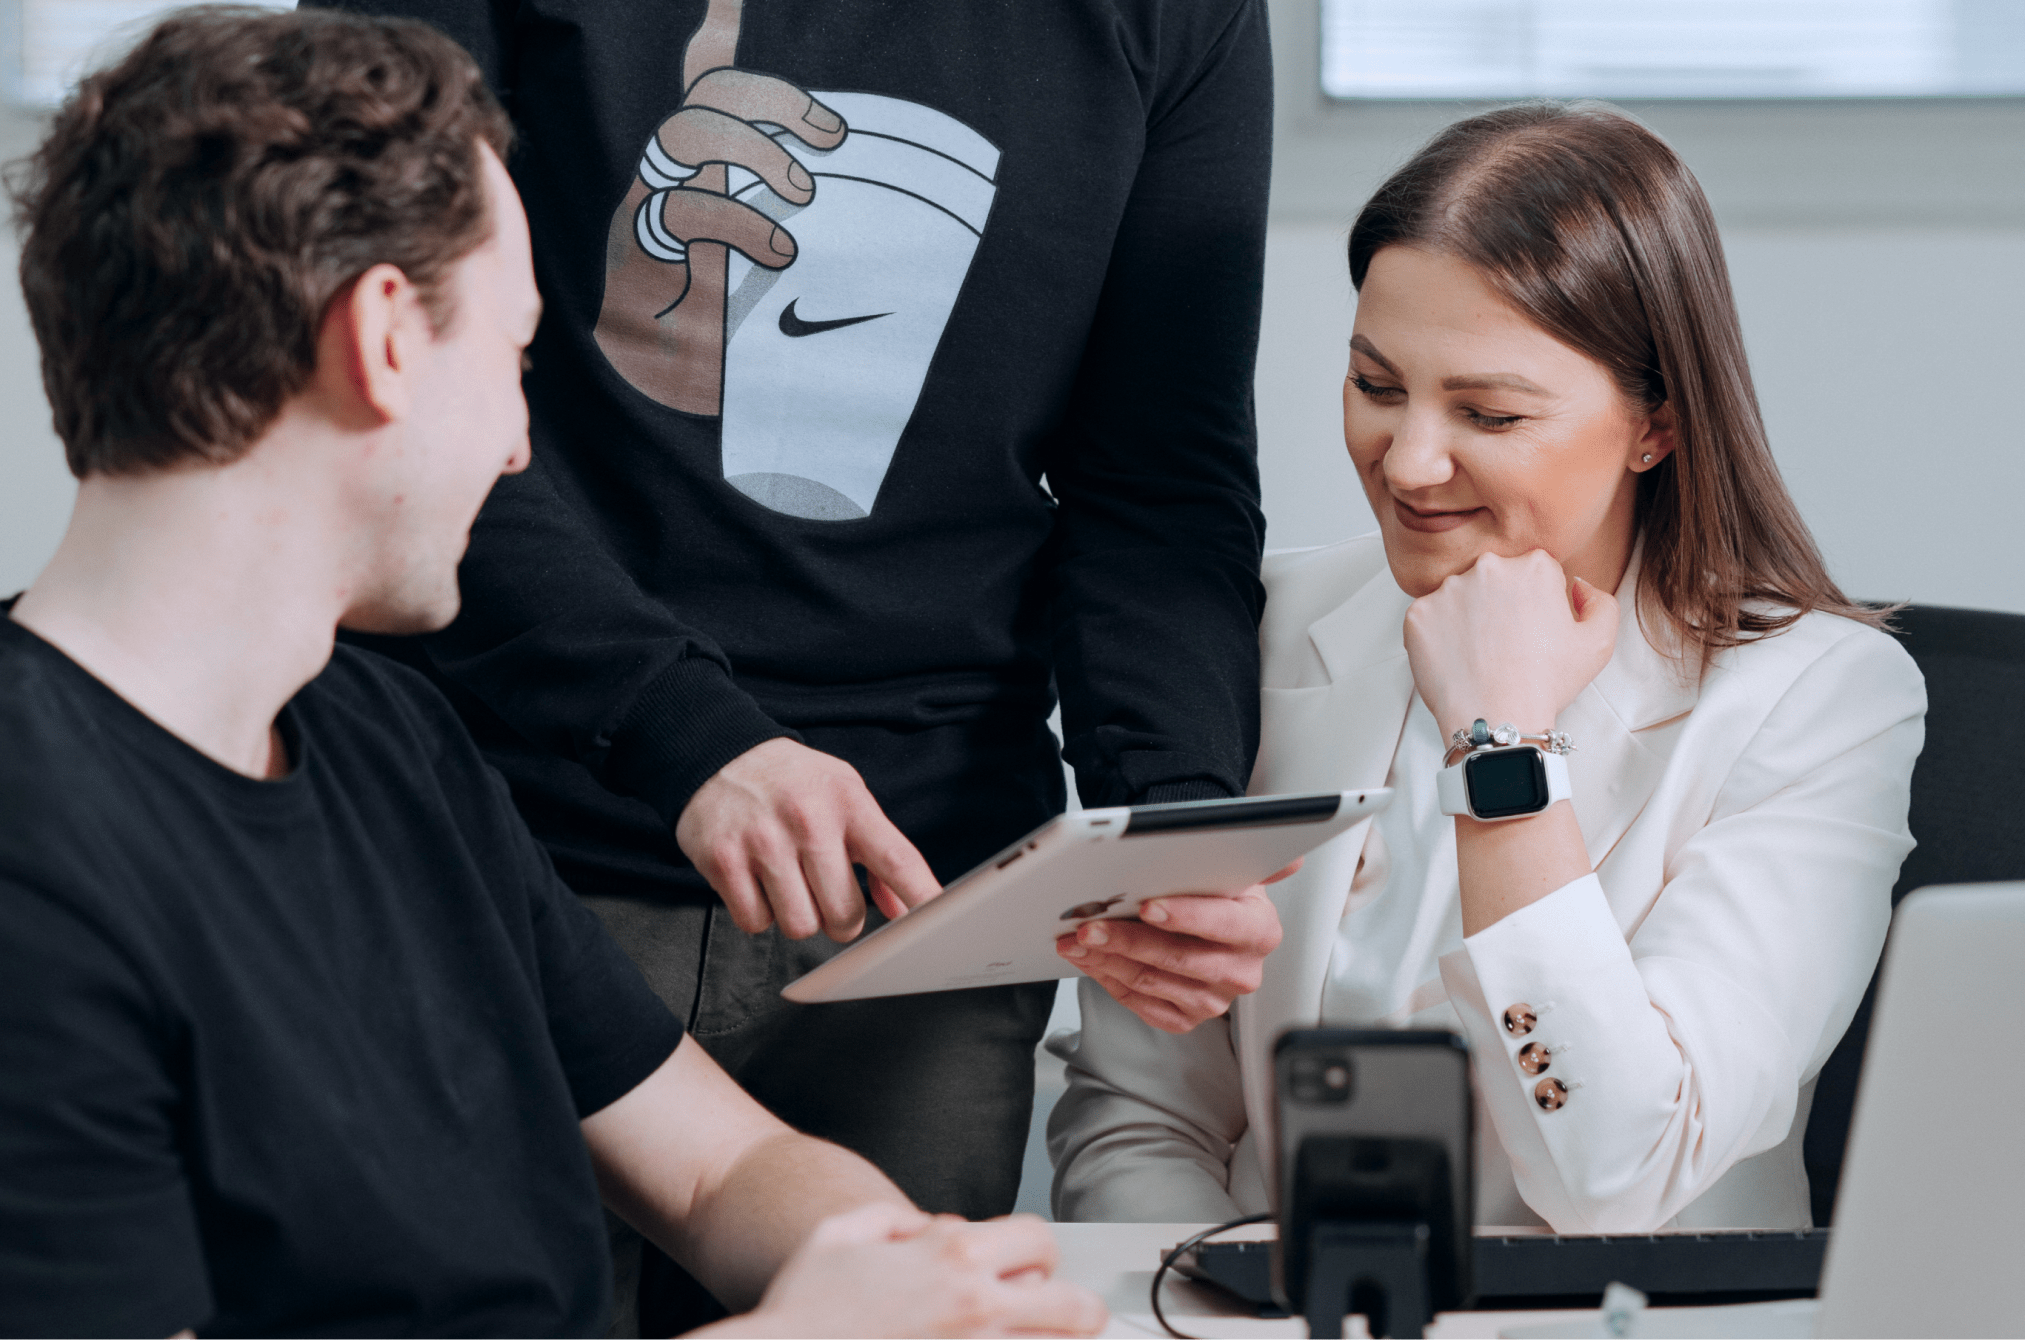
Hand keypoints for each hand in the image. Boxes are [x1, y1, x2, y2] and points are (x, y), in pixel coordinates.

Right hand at [593, 0, 847, 414]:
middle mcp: (677, 171)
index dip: (719, 30)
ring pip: (685, 132)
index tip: (740, 3)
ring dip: (751, 149)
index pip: (711, 79)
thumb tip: (902, 227)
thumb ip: (826, 241)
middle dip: (770, 99)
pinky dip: (737, 220)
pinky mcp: (639, 249)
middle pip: (707, 93)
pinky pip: (679, 208)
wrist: (671, 393)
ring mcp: (652, 202)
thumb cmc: (736, 329)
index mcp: (710, 162)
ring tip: (805, 195)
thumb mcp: (791, 274)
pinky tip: (779, 252)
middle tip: (833, 138)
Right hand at [676, 738, 940, 941]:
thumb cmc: (795, 784)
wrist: (720, 754)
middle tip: (827, 894)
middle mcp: (808, 820)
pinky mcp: (722, 860)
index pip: (896, 859)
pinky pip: (755, 922)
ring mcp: (763, 840)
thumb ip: (879, 852)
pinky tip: (759, 881)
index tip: (936, 925)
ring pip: (800, 926)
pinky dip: (759, 913)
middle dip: (841, 918)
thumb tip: (905, 909)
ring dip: (799, 916)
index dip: (920, 897)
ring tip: (790, 882)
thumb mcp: (846, 797)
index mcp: (848, 802)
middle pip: (844, 914)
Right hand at [739, 1204, 1107, 1338]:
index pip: (1040, 1241)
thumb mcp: (837, 1234)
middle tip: (1057, 1318)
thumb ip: (894, 1219)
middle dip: (1073, 1311)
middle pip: (1077, 1309)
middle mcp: (977, 1308)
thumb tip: (927, 1228)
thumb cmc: (802, 1309)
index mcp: (952, 1257)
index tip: (1025, 1272)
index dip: (1036, 1254)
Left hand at [1056, 861, 1295, 1032]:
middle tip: (1090, 925)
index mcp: (1260, 931)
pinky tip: (1091, 960)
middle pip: (1178, 958)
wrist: (1203, 921)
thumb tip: (1292, 859)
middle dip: (1128, 939)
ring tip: (1077, 939)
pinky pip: (1142, 1005)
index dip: (1186, 915)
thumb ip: (1253, 858)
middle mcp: (1242, 971)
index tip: (1148, 905)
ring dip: (1108, 960)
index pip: (1224, 924)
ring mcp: (1214, 999)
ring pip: (1152, 982)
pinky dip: (1110, 980)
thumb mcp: (1235, 869)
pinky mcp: (1187, 1017)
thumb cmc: (1215, 893)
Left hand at [1402, 549, 1617, 742]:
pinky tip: (1455, 659)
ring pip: (1458, 596)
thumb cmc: (1547, 684)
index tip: (1532, 629)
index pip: (1533, 571)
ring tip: (1479, 655)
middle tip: (1505, 644)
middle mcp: (1488, 567)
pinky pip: (1428, 618)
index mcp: (1533, 566)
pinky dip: (1437, 636)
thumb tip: (1577, 583)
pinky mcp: (1418, 613)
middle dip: (1498, 603)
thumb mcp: (1598, 642)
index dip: (1535, 602)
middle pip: (1493, 578)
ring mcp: (1448, 589)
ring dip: (1466, 617)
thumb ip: (1600, 601)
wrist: (1498, 719)